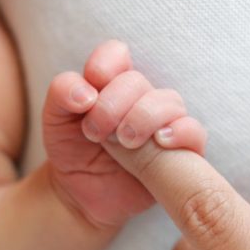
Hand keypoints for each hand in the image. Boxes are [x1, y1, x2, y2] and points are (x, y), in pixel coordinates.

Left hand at [43, 40, 205, 227]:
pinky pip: (195, 132)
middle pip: (137, 81)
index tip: (87, 98)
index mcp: (111, 83)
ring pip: (170, 102)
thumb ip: (61, 94)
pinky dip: (182, 131)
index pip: (117, 54)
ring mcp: (163, 123)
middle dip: (112, 105)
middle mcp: (141, 98)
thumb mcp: (54, 120)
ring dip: (144, 118)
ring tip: (125, 141)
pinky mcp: (180, 151)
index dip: (104, 67)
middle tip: (94, 133)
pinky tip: (161, 141)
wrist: (80, 195)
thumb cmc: (72, 151)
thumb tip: (85, 93)